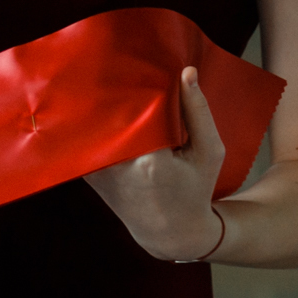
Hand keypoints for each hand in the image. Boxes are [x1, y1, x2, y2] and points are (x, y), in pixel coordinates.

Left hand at [83, 66, 226, 260]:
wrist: (169, 233)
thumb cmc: (195, 190)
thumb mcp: (209, 152)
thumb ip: (199, 112)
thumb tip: (186, 72)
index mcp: (151, 161)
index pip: (136, 108)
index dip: (135, 84)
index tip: (137, 65)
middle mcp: (118, 166)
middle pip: (109, 114)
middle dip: (114, 91)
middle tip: (120, 66)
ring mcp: (99, 173)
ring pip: (95, 126)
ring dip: (101, 107)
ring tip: (110, 83)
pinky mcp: (89, 176)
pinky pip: (88, 140)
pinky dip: (95, 125)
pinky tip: (104, 110)